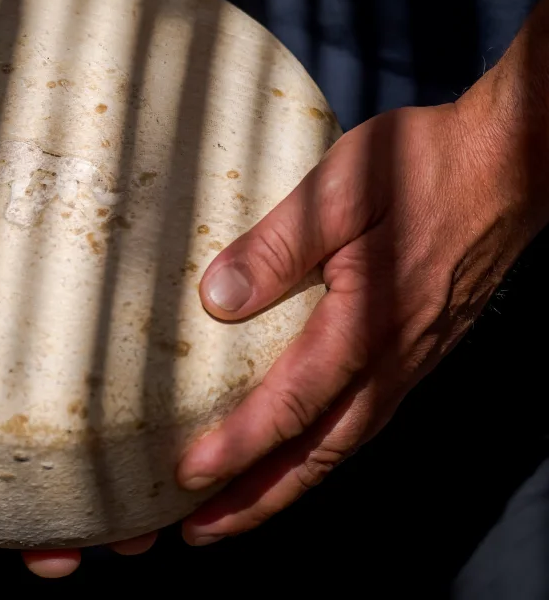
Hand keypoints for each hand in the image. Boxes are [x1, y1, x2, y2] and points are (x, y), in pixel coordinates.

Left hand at [0, 75, 543, 569]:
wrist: (508, 163)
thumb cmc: (426, 164)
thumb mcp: (341, 188)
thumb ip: (279, 245)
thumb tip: (216, 299)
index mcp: (368, 321)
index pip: (293, 404)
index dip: (238, 446)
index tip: (186, 477)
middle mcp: (395, 356)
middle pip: (322, 451)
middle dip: (260, 497)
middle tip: (204, 530)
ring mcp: (414, 354)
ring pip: (347, 440)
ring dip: (292, 481)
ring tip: (243, 502)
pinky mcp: (423, 341)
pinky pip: (369, 414)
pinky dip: (327, 447)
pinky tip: (308, 440)